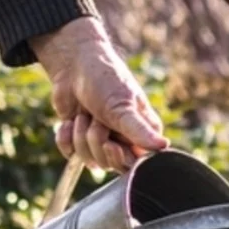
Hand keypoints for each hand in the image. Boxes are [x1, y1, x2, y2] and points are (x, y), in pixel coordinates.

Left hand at [30, 18, 166, 171]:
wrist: (74, 64)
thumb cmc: (106, 80)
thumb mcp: (122, 106)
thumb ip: (140, 131)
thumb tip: (163, 146)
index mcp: (141, 134)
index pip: (133, 163)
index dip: (118, 156)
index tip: (110, 143)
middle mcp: (123, 141)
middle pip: (108, 163)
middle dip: (96, 139)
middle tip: (96, 117)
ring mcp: (100, 142)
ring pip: (87, 159)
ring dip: (80, 133)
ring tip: (84, 112)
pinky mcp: (79, 139)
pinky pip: (69, 153)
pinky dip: (65, 136)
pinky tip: (70, 119)